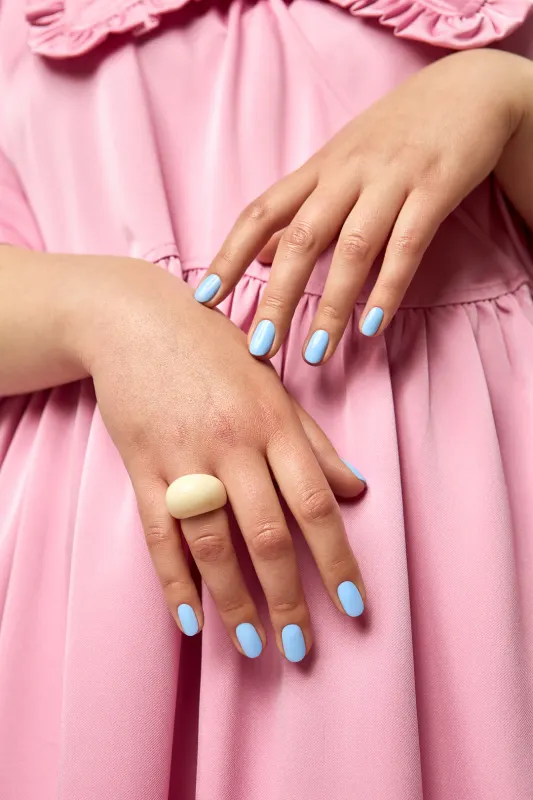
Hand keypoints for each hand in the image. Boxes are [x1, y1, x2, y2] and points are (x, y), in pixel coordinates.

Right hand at [79, 258, 365, 661]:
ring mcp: (183, 457)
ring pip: (211, 543)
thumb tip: (357, 491)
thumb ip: (314, 442)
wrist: (137, 320)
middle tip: (301, 647)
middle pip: (266, 534)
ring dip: (234, 600)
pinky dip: (174, 581)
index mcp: (274, 423)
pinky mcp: (142, 467)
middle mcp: (232, 444)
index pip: (315, 504)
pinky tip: (190, 620)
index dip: (337, 559)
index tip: (354, 605)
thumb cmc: (214, 353)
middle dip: (288, 596)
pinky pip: (158, 535)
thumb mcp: (273, 386)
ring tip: (253, 642)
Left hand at [196, 49, 529, 362]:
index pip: (261, 213)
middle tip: (261, 348)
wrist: (466, 90)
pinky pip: (407, 246)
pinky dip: (388, 289)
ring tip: (316, 352)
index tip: (205, 300)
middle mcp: (347, 173)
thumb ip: (302, 209)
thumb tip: (262, 257)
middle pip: (301, 239)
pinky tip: (371, 328)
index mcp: (318, 169)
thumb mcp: (340, 163)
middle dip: (278, 298)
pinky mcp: (434, 188)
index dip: (230, 257)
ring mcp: (391, 180)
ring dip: (332, 306)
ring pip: (353, 249)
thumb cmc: (394, 136)